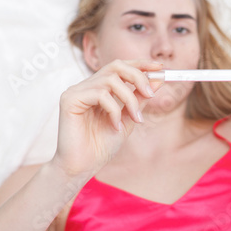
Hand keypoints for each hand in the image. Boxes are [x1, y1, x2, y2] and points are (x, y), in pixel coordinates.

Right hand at [52, 59, 162, 176]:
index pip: (120, 67)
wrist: (82, 167)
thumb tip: (158, 79)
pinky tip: (115, 126)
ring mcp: (76, 91)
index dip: (140, 64)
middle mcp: (86, 86)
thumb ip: (140, 99)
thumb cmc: (101, 146)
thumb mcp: (128, 119)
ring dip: (129, 99)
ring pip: (111, 81)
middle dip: (138, 77)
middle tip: (151, 94)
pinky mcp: (69, 99)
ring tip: (135, 119)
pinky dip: (114, 110)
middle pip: (116, 66)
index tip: (160, 66)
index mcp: (99, 88)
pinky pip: (100, 94)